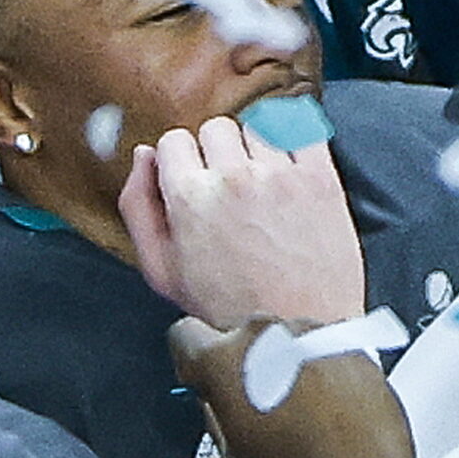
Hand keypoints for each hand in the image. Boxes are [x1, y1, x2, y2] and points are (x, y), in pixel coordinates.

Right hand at [118, 118, 365, 327]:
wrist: (294, 331)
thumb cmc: (226, 307)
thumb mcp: (161, 271)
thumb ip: (138, 206)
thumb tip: (143, 154)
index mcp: (190, 198)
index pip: (173, 140)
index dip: (181, 162)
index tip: (195, 182)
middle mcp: (234, 177)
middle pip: (215, 129)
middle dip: (217, 154)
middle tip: (229, 189)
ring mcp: (281, 174)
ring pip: (257, 126)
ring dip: (256, 149)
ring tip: (263, 186)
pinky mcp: (320, 177)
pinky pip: (302, 128)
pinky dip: (295, 139)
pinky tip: (291, 168)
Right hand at [169, 316, 425, 457]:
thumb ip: (215, 420)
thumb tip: (217, 404)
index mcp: (222, 360)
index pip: (185, 336)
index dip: (192, 361)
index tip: (204, 379)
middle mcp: (264, 333)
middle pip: (239, 335)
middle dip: (243, 362)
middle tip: (258, 402)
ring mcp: (309, 330)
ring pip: (281, 338)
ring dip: (283, 361)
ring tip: (300, 407)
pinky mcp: (345, 337)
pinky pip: (320, 344)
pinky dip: (319, 364)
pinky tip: (328, 402)